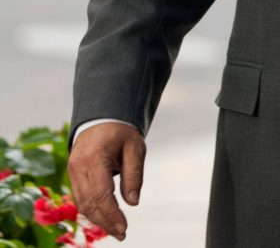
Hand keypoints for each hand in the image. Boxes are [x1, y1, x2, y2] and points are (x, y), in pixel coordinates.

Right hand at [68, 122, 145, 241]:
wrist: (102, 117)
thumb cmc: (121, 131)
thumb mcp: (135, 147)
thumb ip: (134, 174)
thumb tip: (133, 202)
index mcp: (94, 158)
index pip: (101, 194)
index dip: (112, 214)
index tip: (124, 227)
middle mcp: (78, 167)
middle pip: (89, 203)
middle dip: (105, 222)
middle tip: (122, 233)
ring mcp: (72, 171)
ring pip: (82, 203)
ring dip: (97, 219)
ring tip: (115, 230)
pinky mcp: (73, 175)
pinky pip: (80, 198)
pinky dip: (91, 210)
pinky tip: (104, 218)